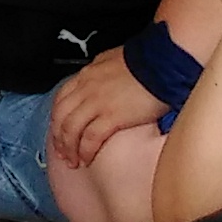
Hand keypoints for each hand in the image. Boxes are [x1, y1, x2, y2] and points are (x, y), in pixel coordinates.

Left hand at [49, 48, 169, 168]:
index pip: (61, 99)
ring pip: (71, 129)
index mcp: (87, 75)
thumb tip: (98, 77)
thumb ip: (101, 71)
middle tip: (61, 152)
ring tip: (72, 162)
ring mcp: (97, 102)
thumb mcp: (114, 59)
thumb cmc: (146, 61)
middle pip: (61, 116)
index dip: (57, 118)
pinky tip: (87, 160)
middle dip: (58, 137)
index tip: (59, 131)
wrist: (163, 63)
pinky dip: (85, 151)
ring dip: (69, 148)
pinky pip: (90, 138)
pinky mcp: (112, 116)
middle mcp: (86, 88)